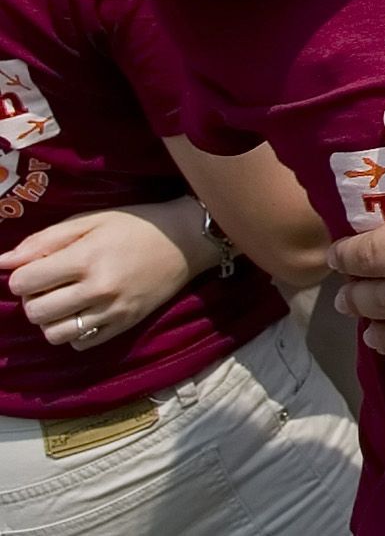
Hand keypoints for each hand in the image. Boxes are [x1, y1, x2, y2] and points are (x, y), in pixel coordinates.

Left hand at [0, 198, 205, 348]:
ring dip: (49, 319)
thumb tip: (2, 262)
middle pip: (35, 311)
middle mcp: (98, 289)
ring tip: (63, 301)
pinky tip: (83, 312)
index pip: (24, 282)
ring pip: (53, 334)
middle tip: (49, 284)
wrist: (187, 240)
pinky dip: (73, 331)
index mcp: (86, 258)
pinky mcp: (124, 325)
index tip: (35, 268)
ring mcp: (112, 311)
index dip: (21, 276)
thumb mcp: (91, 221)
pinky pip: (80, 343)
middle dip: (32, 298)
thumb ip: (44, 240)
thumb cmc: (136, 225)